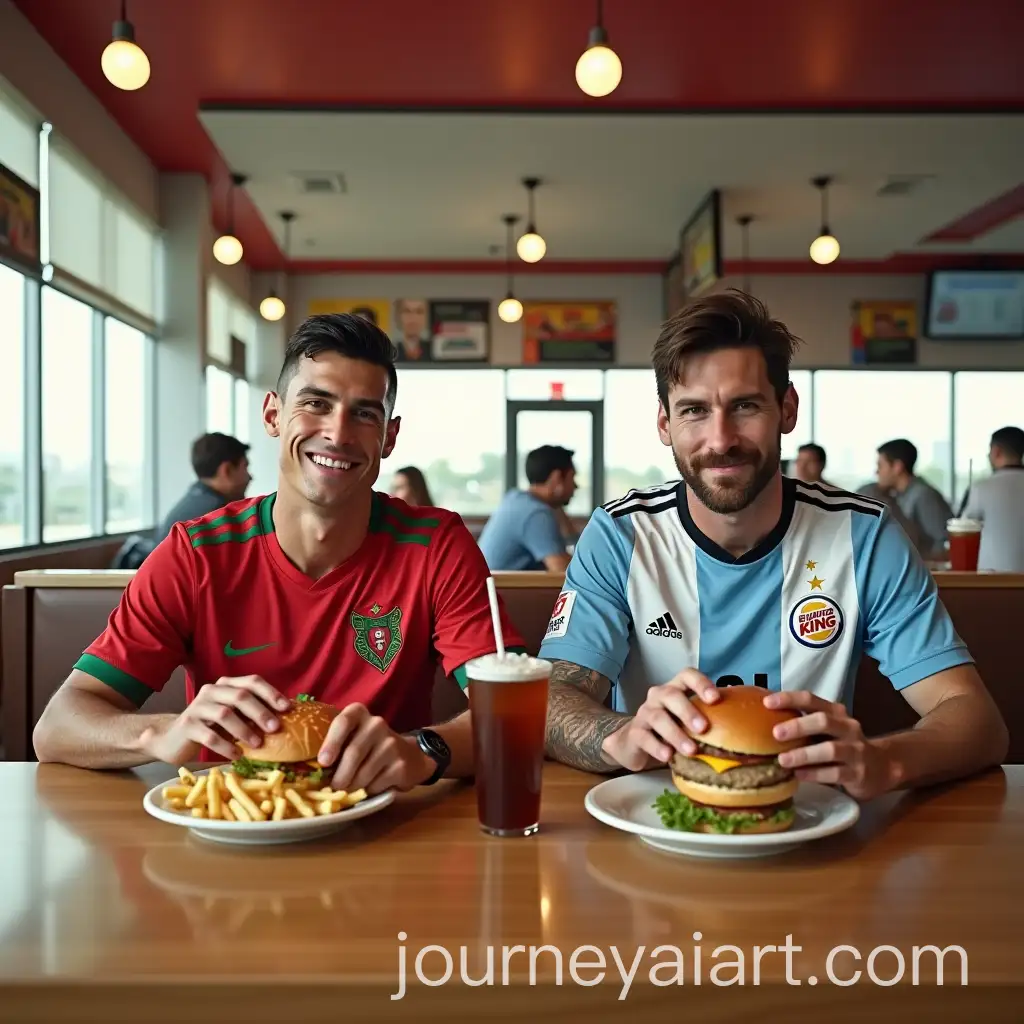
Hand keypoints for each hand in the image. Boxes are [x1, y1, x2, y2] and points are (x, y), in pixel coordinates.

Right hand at [138, 676, 290, 764]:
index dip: (271, 693)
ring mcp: (197, 707)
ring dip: (244, 730)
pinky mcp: (187, 726)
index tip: (287, 708)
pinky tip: (237, 755)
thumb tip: (285, 719)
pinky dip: (226, 746)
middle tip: (275, 728)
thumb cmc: (211, 728)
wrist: (172, 740)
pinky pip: (209, 735)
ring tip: (258, 745)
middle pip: (240, 696)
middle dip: (260, 712)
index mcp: (226, 685)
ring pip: (224, 714)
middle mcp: (211, 691)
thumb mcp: (233, 718)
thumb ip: (252, 714)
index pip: (252, 682)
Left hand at [316, 704, 433, 794]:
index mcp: (358, 713)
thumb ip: (333, 745)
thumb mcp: (351, 737)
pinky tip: (370, 786)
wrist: (409, 755)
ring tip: (350, 788)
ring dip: (352, 787)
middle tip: (332, 788)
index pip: (343, 722)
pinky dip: (368, 791)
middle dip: (339, 776)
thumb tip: (308, 771)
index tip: (323, 762)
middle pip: (353, 753)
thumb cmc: (368, 747)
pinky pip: (376, 784)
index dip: (331, 742)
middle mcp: (376, 724)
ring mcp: (391, 744)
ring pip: (363, 773)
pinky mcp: (400, 765)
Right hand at [601, 668, 721, 770]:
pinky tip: (668, 756)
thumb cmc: (671, 728)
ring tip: (691, 750)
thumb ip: (710, 717)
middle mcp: (658, 696)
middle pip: (671, 695)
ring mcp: (644, 713)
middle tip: (704, 728)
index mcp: (676, 689)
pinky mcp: (634, 733)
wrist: (636, 742)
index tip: (716, 698)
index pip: (687, 675)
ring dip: (676, 734)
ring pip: (658, 718)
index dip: (701, 683)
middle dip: (688, 711)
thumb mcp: (688, 719)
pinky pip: (644, 737)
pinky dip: (657, 747)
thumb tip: (747, 721)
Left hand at [764, 690, 898, 799]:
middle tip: (775, 733)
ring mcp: (856, 751)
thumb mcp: (828, 730)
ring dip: (804, 754)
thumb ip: (805, 723)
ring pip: (830, 749)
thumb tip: (764, 721)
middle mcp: (847, 728)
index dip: (789, 699)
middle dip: (798, 726)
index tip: (767, 702)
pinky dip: (815, 774)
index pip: (811, 699)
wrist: (883, 767)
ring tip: (783, 760)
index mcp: (836, 713)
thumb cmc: (844, 745)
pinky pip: (835, 773)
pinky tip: (799, 775)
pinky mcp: (858, 774)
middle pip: (823, 721)